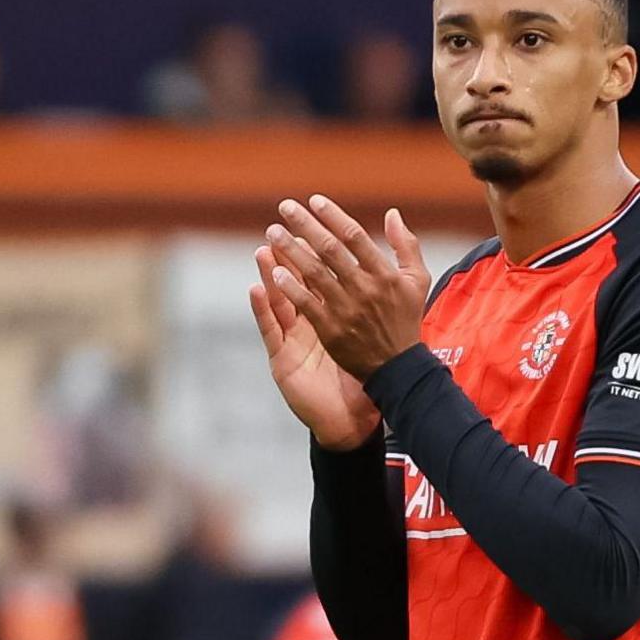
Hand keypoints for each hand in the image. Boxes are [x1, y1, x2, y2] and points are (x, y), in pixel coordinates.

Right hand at [249, 245, 382, 450]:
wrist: (352, 418)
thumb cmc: (362, 375)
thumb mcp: (374, 332)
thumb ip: (377, 301)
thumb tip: (384, 268)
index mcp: (328, 312)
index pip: (318, 273)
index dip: (312, 248)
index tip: (310, 221)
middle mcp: (307, 322)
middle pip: (294, 281)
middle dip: (287, 252)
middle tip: (278, 226)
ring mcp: (292, 339)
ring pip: (277, 300)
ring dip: (268, 274)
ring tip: (262, 249)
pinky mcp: (282, 359)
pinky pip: (271, 330)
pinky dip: (262, 309)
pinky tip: (255, 289)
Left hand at [265, 195, 430, 381]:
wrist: (398, 367)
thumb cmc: (406, 319)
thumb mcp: (417, 280)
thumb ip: (406, 245)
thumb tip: (392, 213)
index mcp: (385, 274)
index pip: (355, 236)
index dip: (332, 216)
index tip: (314, 201)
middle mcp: (365, 288)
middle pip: (329, 249)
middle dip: (304, 225)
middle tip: (284, 207)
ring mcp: (346, 309)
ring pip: (314, 273)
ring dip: (291, 250)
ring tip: (273, 232)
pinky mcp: (331, 330)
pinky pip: (307, 303)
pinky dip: (291, 286)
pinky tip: (275, 270)